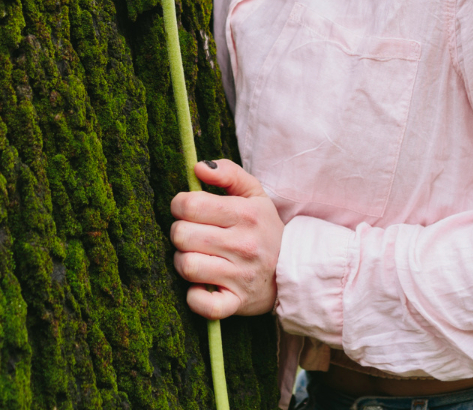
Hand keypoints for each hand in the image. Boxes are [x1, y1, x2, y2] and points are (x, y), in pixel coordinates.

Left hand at [170, 159, 282, 318]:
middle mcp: (243, 245)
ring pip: (187, 266)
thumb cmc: (263, 227)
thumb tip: (198, 167)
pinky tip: (199, 286)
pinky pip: (203, 304)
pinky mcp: (236, 303)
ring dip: (183, 261)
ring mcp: (240, 276)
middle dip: (180, 232)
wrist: (292, 270)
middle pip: (182, 235)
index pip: (190, 204)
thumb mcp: (253, 193)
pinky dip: (194, 298)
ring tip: (194, 256)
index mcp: (245, 214)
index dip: (179, 205)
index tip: (187, 210)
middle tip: (191, 234)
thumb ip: (227, 173)